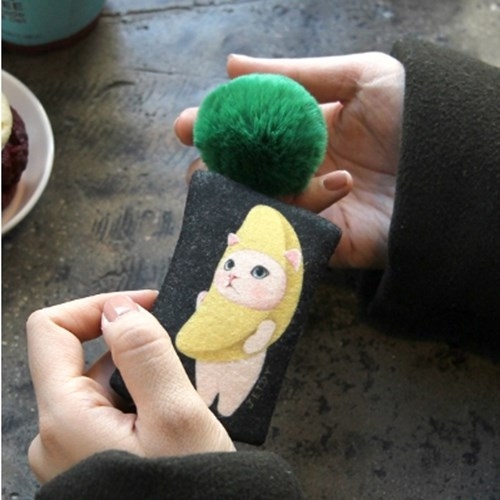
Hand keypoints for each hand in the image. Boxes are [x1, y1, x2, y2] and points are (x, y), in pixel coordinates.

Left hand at [27, 290, 234, 482]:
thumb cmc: (188, 494)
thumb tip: (118, 309)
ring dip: (136, 378)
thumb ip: (144, 353)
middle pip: (79, 356)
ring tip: (175, 404)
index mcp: (65, 418)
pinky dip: (135, 401)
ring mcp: (67, 449)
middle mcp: (53, 433)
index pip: (51, 330)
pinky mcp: (85, 458)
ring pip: (96, 384)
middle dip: (129, 349)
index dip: (99, 306)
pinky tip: (164, 424)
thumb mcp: (177, 416)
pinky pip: (103, 410)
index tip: (145, 306)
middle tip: (176, 364)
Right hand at [175, 52, 404, 267]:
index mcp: (303, 133)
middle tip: (199, 159)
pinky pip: (290, 228)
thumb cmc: (417, 115)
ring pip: (253, 205)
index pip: (246, 133)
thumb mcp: (361, 76)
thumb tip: (231, 64)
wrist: (459, 169)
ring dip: (247, 190)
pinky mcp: (321, 240)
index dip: (214, 129)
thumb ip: (296, 74)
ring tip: (251, 175)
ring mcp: (306, 207)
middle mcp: (298, 171)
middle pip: (239, 174)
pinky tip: (340, 182)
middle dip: (212, 167)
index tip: (188, 126)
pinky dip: (304, 205)